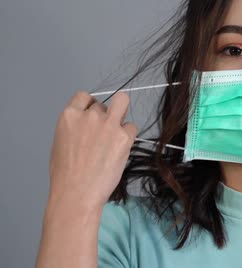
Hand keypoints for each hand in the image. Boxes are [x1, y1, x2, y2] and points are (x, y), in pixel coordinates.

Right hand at [47, 91, 137, 212]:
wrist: (76, 193)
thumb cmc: (66, 175)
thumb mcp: (61, 143)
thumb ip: (75, 128)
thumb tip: (87, 126)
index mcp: (69, 116)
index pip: (84, 96)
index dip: (90, 106)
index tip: (93, 117)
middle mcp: (89, 116)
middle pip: (104, 103)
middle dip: (106, 115)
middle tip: (106, 132)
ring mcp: (108, 124)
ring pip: (122, 101)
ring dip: (121, 114)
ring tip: (117, 133)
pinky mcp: (124, 136)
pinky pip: (132, 127)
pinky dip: (129, 136)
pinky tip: (120, 150)